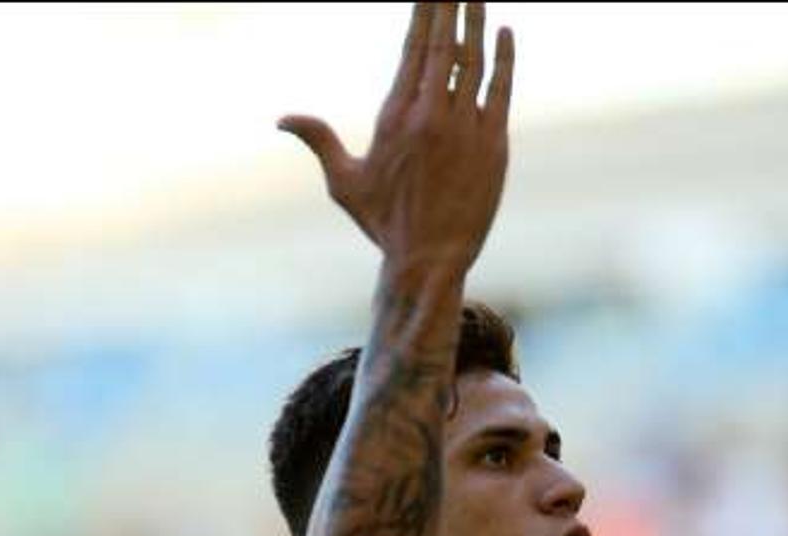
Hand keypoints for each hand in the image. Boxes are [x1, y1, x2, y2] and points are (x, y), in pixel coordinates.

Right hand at [278, 1, 513, 271]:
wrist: (430, 259)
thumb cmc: (384, 224)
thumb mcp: (344, 183)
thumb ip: (319, 141)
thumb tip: (282, 119)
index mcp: (395, 118)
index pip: (413, 51)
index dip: (423, 14)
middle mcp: (432, 116)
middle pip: (443, 45)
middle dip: (448, 6)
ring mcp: (466, 128)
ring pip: (474, 61)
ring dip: (476, 22)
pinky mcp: (494, 143)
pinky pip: (501, 89)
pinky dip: (504, 58)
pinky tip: (504, 32)